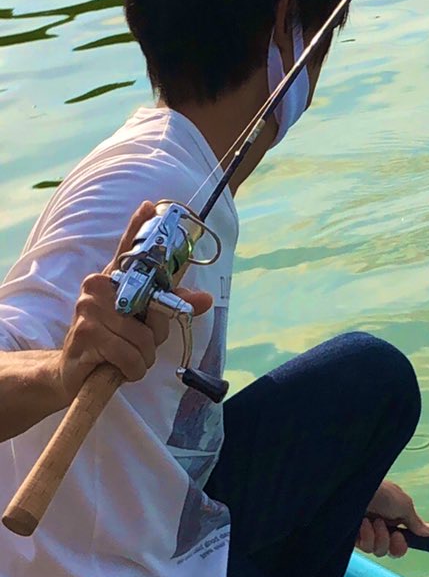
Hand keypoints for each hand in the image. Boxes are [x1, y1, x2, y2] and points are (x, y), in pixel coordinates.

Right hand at [59, 202, 213, 399]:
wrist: (74, 371)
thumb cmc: (113, 341)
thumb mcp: (145, 323)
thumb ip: (172, 307)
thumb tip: (207, 299)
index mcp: (114, 279)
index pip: (127, 249)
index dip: (138, 226)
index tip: (149, 205)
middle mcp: (98, 286)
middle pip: (153, 307)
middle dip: (155, 334)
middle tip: (140, 344)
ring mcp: (88, 308)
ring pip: (144, 337)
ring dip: (143, 357)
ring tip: (127, 357)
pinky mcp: (85, 333)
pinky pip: (129, 355)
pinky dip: (132, 369)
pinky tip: (119, 368)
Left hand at [357, 480, 428, 558]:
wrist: (354, 491)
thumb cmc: (382, 493)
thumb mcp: (404, 504)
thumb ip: (416, 522)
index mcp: (395, 517)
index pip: (410, 535)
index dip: (421, 543)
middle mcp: (382, 526)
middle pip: (395, 549)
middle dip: (397, 544)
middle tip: (395, 534)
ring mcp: (368, 533)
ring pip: (381, 551)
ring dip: (380, 537)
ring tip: (374, 521)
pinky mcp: (354, 539)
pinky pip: (366, 548)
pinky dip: (368, 537)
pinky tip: (363, 524)